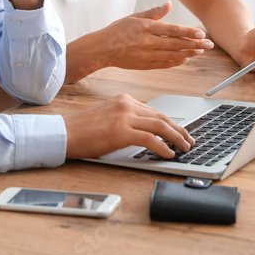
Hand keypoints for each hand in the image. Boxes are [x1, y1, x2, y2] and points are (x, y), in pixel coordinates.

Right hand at [63, 94, 194, 158]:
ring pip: (160, 126)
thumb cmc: (84, 129)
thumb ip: (127, 120)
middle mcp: (127, 105)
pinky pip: (150, 139)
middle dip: (179, 130)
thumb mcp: (109, 117)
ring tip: (184, 147)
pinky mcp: (121, 131)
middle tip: (189, 140)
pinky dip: (162, 147)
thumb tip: (148, 133)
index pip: (155, 111)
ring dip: (176, 138)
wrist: (65, 132)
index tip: (180, 132)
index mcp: (125, 100)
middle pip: (161, 117)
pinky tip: (169, 153)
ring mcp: (124, 117)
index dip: (171, 123)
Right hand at [86, 1, 213, 71]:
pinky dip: (176, 62)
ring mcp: (145, 55)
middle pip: (176, 44)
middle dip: (195, 44)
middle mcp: (146, 42)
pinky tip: (185, 59)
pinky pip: (164, 64)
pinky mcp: (144, 65)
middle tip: (209, 44)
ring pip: (172, 55)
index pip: (172, 30)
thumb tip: (168, 4)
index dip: (188, 32)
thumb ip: (154, 12)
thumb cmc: (117, 31)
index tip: (201, 33)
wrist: (101, 48)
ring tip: (200, 51)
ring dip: (188, 53)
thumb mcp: (134, 16)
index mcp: (145, 27)